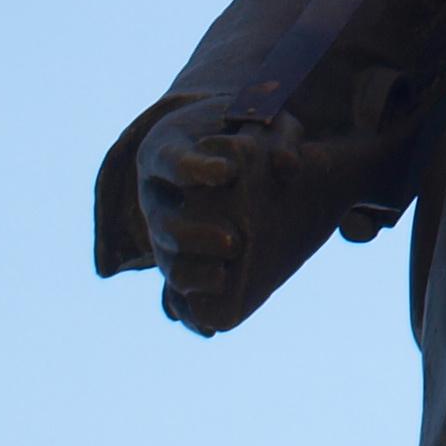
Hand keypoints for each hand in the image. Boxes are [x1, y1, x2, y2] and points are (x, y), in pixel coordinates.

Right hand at [136, 102, 291, 335]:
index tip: (229, 173)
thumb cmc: (243, 126)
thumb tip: (288, 165)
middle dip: (194, 236)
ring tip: (224, 278)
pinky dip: (188, 311)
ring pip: (167, 261)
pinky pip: (175, 291)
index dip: (197, 169)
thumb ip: (280, 134)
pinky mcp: (179, 259)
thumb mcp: (263, 119)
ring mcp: (163, 231)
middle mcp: (156, 196)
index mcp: (166, 152)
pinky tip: (209, 326)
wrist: (231, 145)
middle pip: (164, 223)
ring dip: (192, 275)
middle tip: (234, 242)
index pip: (173, 163)